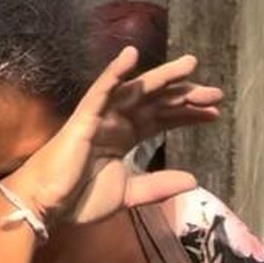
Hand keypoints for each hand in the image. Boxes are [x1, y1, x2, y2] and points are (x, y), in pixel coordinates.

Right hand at [3, 47, 221, 224]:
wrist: (47, 206)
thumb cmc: (80, 199)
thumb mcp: (129, 195)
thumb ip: (158, 186)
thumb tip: (193, 180)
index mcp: (125, 137)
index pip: (162, 119)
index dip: (187, 114)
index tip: (214, 112)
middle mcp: (116, 121)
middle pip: (157, 102)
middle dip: (185, 96)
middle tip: (216, 92)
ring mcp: (101, 116)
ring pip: (137, 90)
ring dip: (163, 78)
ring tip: (191, 65)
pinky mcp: (84, 117)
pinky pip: (102, 90)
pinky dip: (115, 72)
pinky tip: (131, 55)